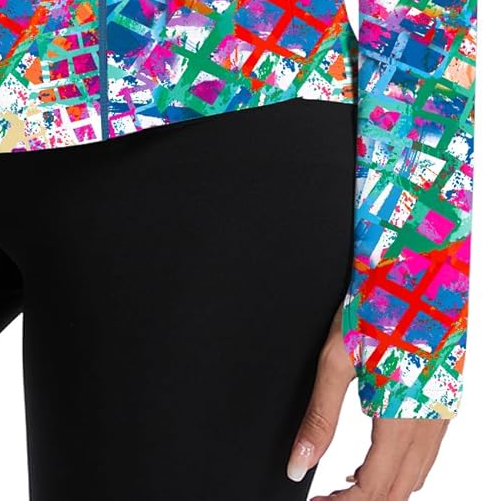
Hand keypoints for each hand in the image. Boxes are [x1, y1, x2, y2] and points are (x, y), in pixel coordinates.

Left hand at [287, 305, 449, 497]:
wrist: (420, 265)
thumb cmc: (377, 302)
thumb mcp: (337, 358)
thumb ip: (319, 417)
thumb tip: (298, 464)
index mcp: (402, 416)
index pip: (374, 489)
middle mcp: (430, 420)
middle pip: (398, 491)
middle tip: (325, 498)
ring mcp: (442, 411)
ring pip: (416, 476)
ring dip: (382, 488)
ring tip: (344, 483)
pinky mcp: (445, 398)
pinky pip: (426, 453)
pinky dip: (400, 468)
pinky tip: (373, 456)